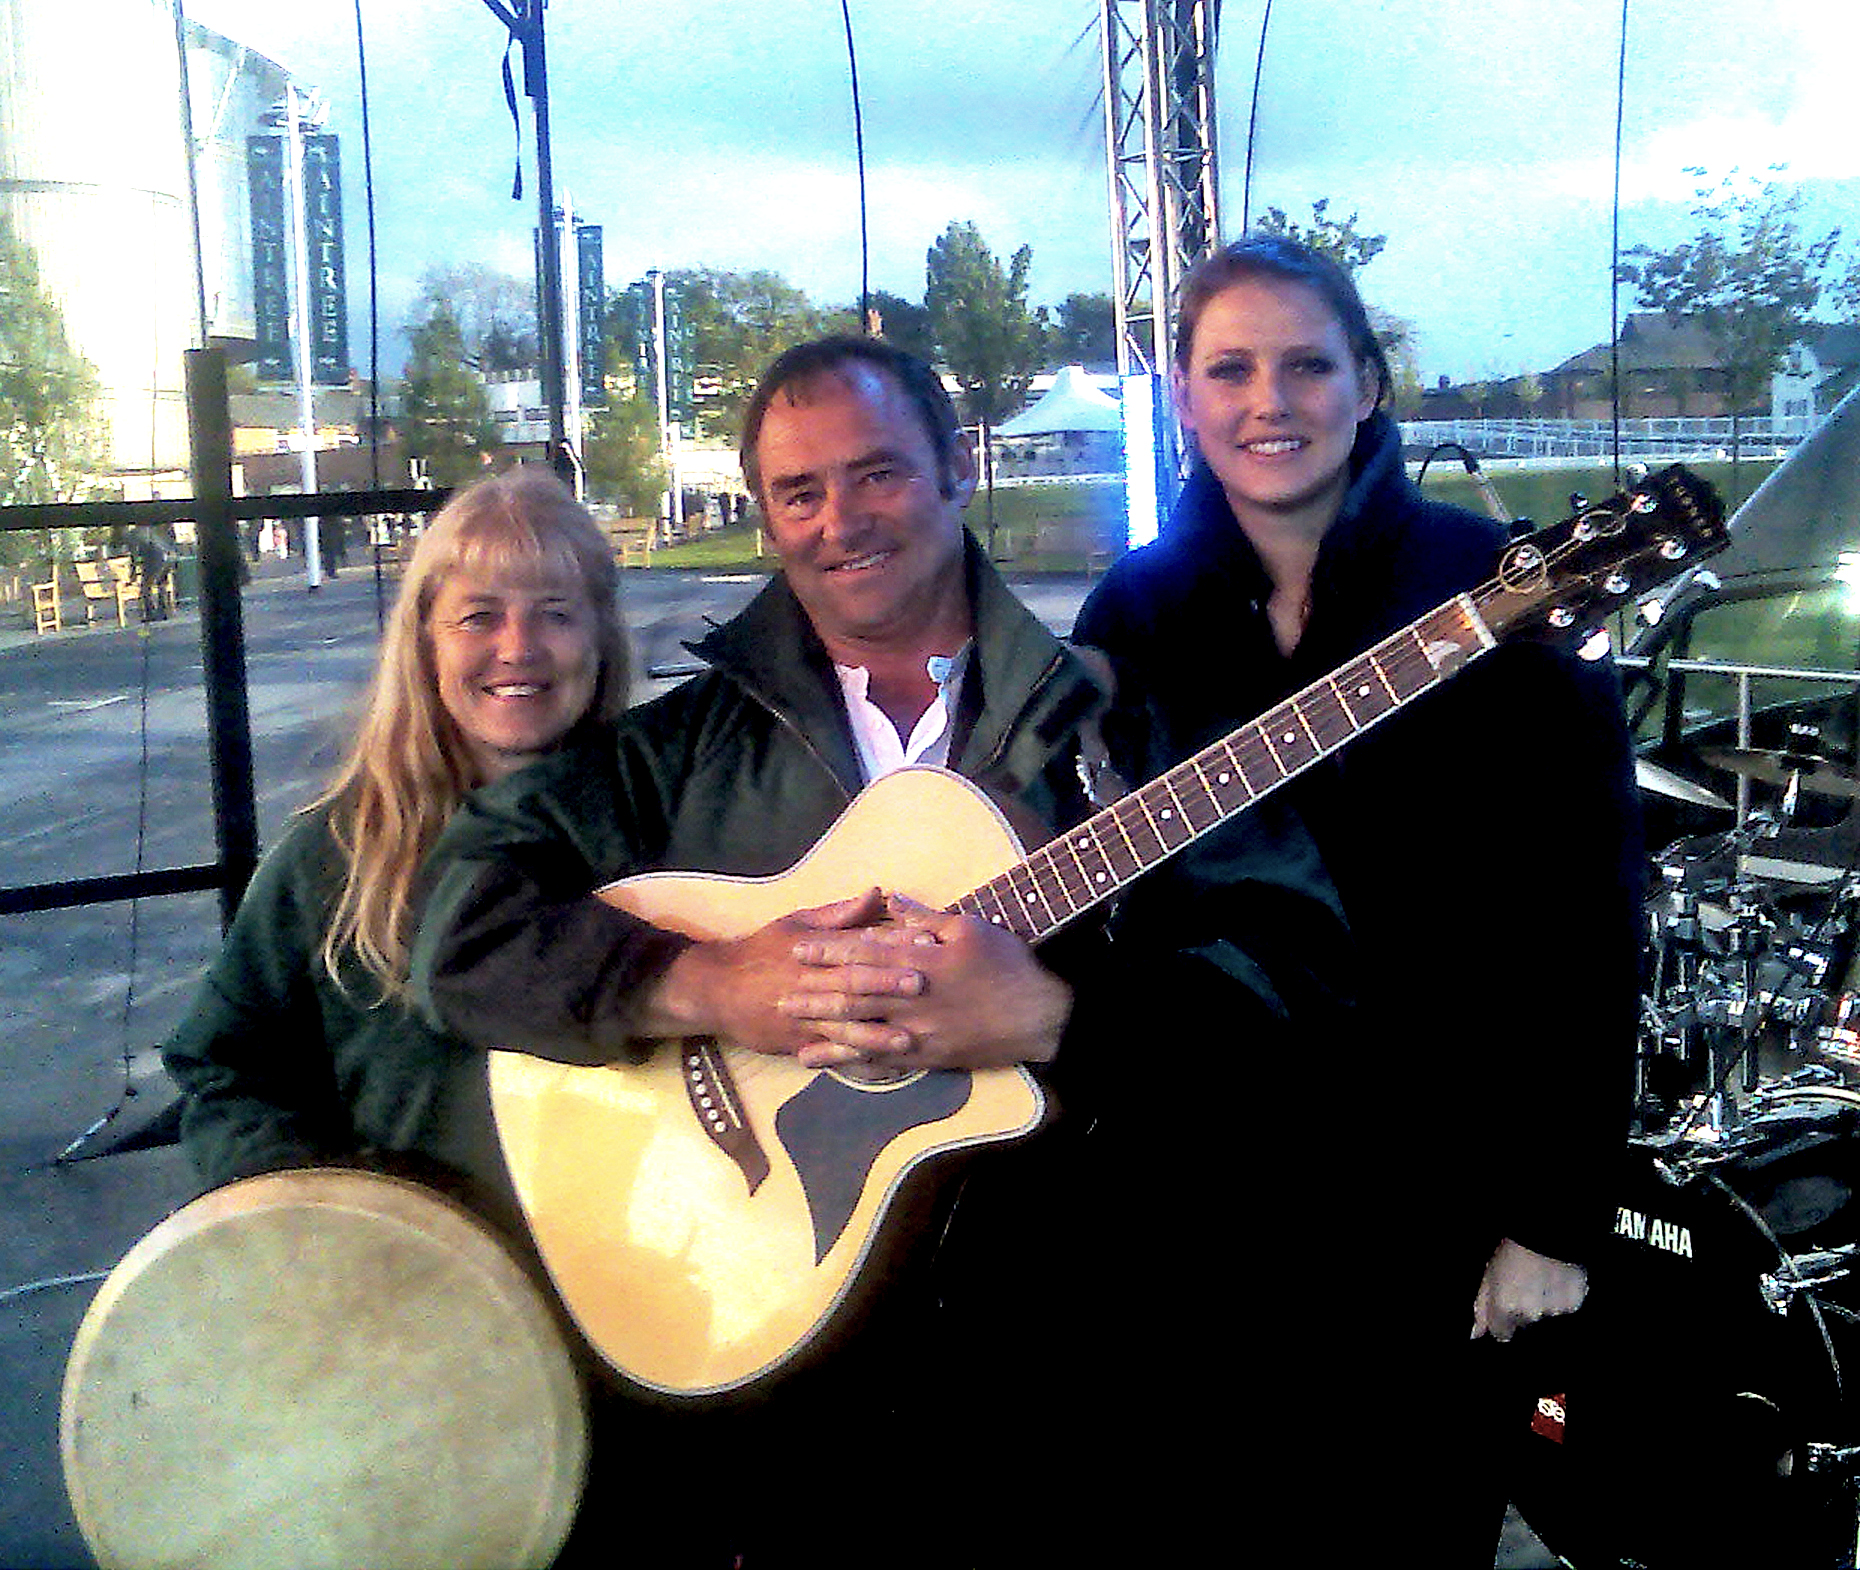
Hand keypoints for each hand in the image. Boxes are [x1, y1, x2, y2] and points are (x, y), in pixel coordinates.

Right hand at [638, 890, 923, 1058]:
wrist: (716, 988)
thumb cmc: (762, 951)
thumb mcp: (796, 923)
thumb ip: (839, 913)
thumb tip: (878, 892)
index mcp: (813, 950)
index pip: (856, 945)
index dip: (890, 945)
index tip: (924, 942)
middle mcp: (809, 982)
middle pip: (851, 984)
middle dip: (886, 985)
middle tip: (922, 985)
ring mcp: (803, 1016)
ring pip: (842, 1026)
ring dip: (875, 1034)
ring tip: (907, 1039)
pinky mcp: (796, 1041)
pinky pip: (828, 1053)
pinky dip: (852, 1061)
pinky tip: (878, 1068)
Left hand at [781, 893, 1071, 1070]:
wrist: (1041, 1015)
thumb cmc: (1008, 964)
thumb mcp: (970, 927)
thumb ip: (924, 916)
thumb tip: (889, 899)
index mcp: (921, 960)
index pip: (864, 952)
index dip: (828, 950)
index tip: (798, 948)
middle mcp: (912, 998)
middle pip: (853, 994)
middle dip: (814, 992)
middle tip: (779, 993)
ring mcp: (918, 1031)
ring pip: (861, 1030)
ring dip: (823, 1029)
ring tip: (791, 1029)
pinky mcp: (927, 1056)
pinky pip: (880, 1061)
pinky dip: (850, 1061)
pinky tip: (826, 1062)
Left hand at [1470, 1238, 1587, 1342]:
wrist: (1548, 1232)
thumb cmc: (1512, 1249)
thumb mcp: (1488, 1274)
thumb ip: (1481, 1307)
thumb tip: (1475, 1334)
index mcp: (1505, 1307)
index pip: (1501, 1334)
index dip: (1502, 1321)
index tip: (1505, 1306)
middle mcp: (1530, 1315)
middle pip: (1524, 1322)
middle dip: (1523, 1308)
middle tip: (1523, 1283)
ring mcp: (1554, 1311)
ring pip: (1546, 1314)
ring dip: (1543, 1302)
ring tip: (1541, 1276)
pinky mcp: (1574, 1303)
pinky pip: (1565, 1306)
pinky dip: (1562, 1296)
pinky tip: (1557, 1276)